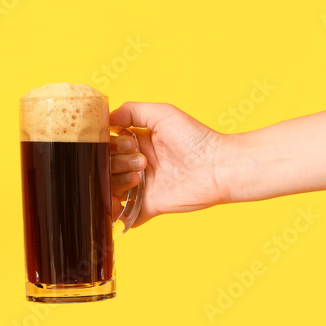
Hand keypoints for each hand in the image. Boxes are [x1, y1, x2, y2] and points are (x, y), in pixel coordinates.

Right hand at [109, 103, 226, 227]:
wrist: (219, 167)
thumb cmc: (195, 138)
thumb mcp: (162, 114)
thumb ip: (132, 111)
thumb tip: (106, 117)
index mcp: (137, 143)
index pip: (108, 145)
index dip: (110, 144)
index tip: (128, 143)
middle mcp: (136, 164)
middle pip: (106, 166)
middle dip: (117, 162)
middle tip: (141, 160)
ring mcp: (142, 186)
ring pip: (111, 188)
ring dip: (118, 182)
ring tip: (140, 177)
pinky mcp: (149, 206)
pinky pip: (124, 215)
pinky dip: (116, 213)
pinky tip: (121, 204)